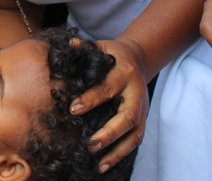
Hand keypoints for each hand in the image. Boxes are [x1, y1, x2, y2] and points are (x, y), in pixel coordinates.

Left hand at [70, 38, 148, 173]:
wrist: (138, 58)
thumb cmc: (112, 55)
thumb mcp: (100, 47)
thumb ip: (84, 49)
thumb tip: (68, 47)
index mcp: (123, 73)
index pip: (108, 88)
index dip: (91, 99)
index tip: (73, 110)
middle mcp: (136, 93)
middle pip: (127, 116)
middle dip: (109, 132)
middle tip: (90, 145)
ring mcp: (143, 109)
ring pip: (135, 134)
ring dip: (118, 151)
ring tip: (100, 165)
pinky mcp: (143, 120)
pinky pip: (136, 140)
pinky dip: (123, 154)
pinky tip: (106, 165)